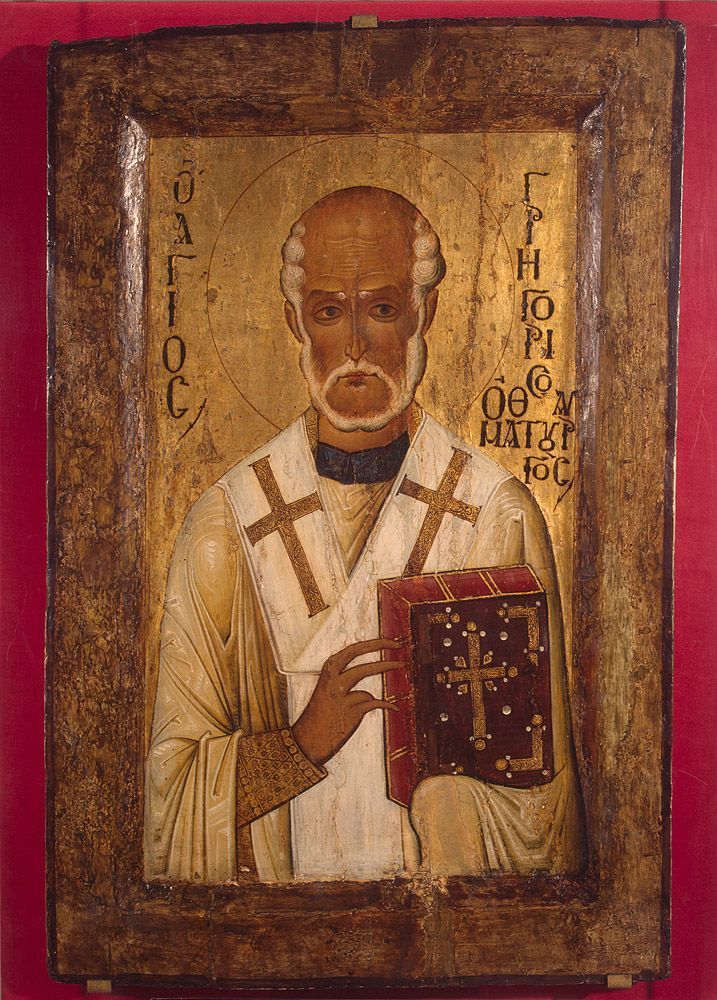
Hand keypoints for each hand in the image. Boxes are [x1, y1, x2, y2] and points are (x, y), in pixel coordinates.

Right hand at [291, 637, 404, 766]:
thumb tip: (369, 680)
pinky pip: (375, 702)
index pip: (351, 650)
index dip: (371, 643)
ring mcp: (342, 695)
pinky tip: (393, 707)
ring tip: (401, 665)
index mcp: (327, 672)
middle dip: (379, 645)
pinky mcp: (352, 712)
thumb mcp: (327, 692)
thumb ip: (343, 682)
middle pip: (357, 654)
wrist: (308, 742)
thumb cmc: (320, 716)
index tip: (388, 641)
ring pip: (366, 672)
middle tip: (397, 645)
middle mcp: (333, 680)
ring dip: (386, 667)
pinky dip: (386, 705)